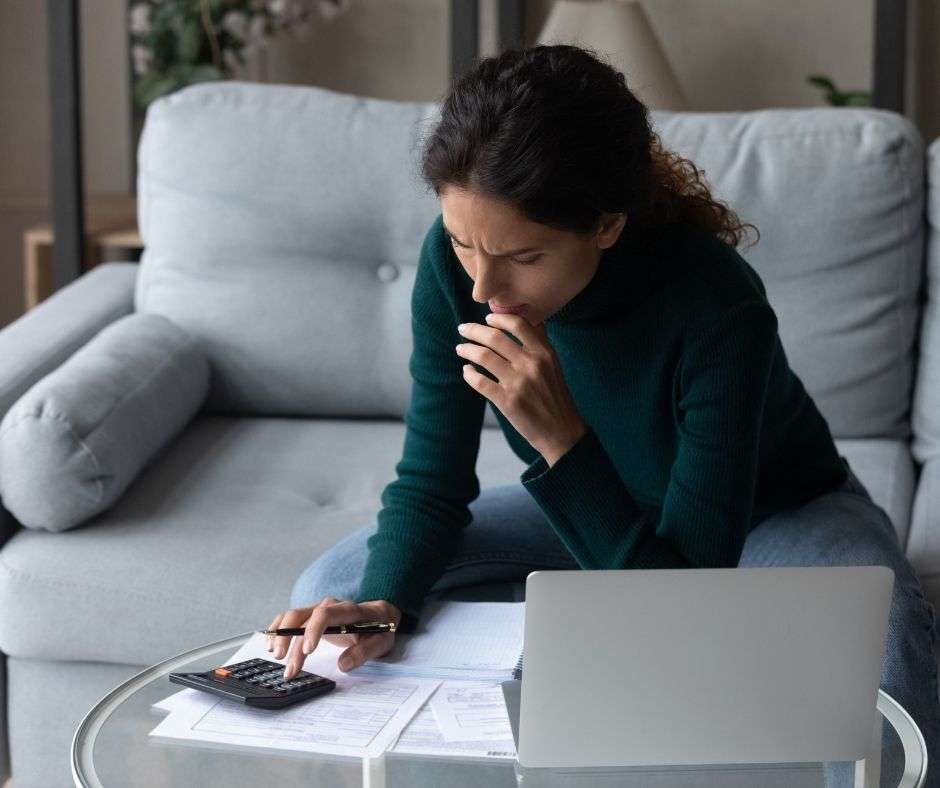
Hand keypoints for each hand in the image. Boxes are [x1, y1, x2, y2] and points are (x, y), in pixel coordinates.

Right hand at [266, 597, 401, 679]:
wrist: (379, 616)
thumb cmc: (379, 629)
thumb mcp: (381, 643)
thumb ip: (364, 652)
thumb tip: (343, 665)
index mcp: (348, 610)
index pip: (325, 614)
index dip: (313, 630)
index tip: (307, 650)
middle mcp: (329, 605)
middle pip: (302, 616)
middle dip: (289, 639)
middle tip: (287, 665)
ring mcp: (318, 608)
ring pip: (292, 617)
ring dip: (280, 636)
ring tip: (276, 656)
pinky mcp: (311, 616)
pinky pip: (289, 618)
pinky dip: (278, 629)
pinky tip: (271, 644)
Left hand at [456, 312, 587, 465]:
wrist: (562, 431)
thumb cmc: (555, 396)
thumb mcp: (554, 364)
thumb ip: (540, 341)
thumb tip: (525, 317)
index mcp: (545, 353)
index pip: (518, 324)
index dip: (498, 318)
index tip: (487, 319)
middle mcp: (531, 364)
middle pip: (495, 337)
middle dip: (474, 330)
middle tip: (463, 328)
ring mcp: (518, 383)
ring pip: (483, 356)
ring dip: (467, 350)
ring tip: (460, 349)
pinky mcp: (507, 401)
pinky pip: (480, 381)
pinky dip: (469, 374)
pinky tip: (467, 371)